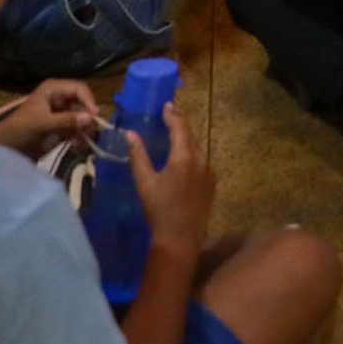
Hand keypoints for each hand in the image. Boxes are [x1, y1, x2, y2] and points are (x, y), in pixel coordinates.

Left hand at [0, 78, 101, 154]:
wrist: (5, 148)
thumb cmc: (19, 129)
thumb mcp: (42, 123)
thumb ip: (66, 120)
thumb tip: (90, 118)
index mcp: (53, 90)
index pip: (79, 89)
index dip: (88, 101)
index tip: (94, 117)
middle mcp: (60, 99)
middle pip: (83, 104)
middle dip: (88, 119)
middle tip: (91, 134)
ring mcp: (61, 115)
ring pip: (83, 119)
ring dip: (86, 130)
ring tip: (84, 144)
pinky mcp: (61, 130)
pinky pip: (78, 131)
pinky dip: (81, 138)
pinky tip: (79, 147)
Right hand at [127, 103, 213, 253]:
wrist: (181, 238)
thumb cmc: (159, 209)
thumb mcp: (144, 181)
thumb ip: (138, 155)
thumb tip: (130, 134)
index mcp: (184, 157)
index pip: (180, 127)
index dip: (173, 114)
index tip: (167, 105)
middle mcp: (201, 160)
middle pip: (191, 135)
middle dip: (180, 124)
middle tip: (170, 115)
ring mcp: (209, 172)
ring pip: (198, 148)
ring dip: (187, 139)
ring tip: (175, 134)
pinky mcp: (212, 183)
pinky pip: (202, 161)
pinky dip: (193, 153)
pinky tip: (184, 158)